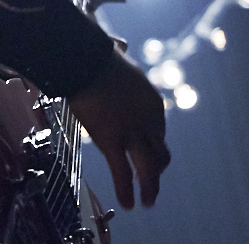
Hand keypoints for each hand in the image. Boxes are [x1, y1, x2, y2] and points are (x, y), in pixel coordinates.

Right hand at [69, 47, 170, 209]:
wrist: (87, 59)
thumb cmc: (96, 56)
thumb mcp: (119, 60)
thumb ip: (122, 64)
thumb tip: (119, 45)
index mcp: (152, 104)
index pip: (158, 132)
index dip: (151, 146)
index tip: (144, 151)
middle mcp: (149, 121)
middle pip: (160, 154)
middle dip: (156, 171)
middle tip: (152, 183)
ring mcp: (132, 132)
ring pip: (149, 169)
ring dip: (150, 188)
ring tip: (147, 201)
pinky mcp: (112, 140)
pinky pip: (122, 172)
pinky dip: (126, 191)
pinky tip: (128, 204)